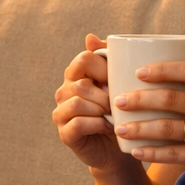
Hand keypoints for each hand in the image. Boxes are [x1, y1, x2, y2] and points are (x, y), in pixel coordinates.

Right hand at [52, 34, 139, 175]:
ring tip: (114, 116)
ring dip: (101, 109)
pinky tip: (109, 127)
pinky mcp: (65, 134)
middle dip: (105, 95)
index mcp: (77, 75)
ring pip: (78, 102)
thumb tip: (89, 37)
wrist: (121, 147)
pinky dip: (97, 124)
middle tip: (119, 104)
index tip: (120, 80)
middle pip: (81, 83)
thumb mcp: (121, 84)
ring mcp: (61, 113)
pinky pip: (78, 123)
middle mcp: (64, 91)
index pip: (84, 59)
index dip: (104, 68)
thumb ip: (110, 60)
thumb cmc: (122, 112)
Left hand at [112, 62, 184, 184]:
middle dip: (140, 98)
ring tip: (119, 126)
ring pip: (168, 128)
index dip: (161, 69)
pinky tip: (135, 151)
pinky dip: (152, 152)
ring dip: (139, 127)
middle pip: (171, 98)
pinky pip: (175, 154)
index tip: (139, 72)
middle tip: (118, 99)